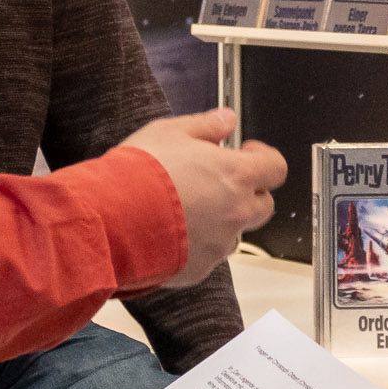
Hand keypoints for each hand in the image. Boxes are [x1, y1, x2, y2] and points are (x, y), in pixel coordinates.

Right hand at [119, 109, 285, 288]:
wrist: (111, 219)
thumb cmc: (140, 173)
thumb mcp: (170, 132)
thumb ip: (206, 126)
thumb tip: (227, 119)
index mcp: (236, 175)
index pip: (276, 168)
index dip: (264, 159)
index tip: (246, 153)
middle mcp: (236, 212)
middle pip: (264, 205)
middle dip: (248, 192)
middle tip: (218, 182)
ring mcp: (219, 244)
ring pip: (235, 232)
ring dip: (222, 221)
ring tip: (187, 209)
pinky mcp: (199, 268)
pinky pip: (208, 256)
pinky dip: (196, 244)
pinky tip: (170, 232)